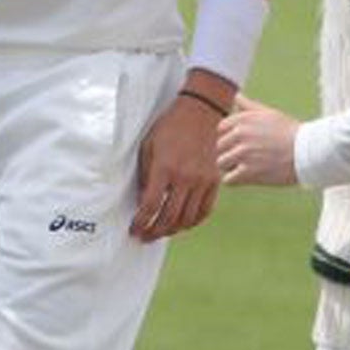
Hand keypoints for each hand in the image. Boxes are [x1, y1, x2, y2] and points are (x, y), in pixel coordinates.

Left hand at [132, 93, 224, 240]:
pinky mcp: (215, 181)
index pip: (151, 206)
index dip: (141, 222)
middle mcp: (185, 178)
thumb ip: (145, 176)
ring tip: (161, 232)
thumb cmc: (170, 128)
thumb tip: (143, 201)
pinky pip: (205, 210)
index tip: (134, 229)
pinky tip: (182, 224)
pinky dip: (193, 222)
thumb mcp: (148, 147)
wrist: (201, 113)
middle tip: (145, 236)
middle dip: (154, 231)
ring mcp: (203, 181)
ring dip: (172, 230)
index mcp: (165, 168)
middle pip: (169, 217)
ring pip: (188, 218)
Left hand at [216, 96, 299, 186]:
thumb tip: (237, 96)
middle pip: (220, 147)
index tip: (243, 143)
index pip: (221, 129)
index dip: (230, 137)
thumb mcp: (269, 114)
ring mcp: (244, 153)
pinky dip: (235, 180)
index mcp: (244, 119)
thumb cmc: (290, 133)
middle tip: (248, 157)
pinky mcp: (248, 172)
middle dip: (230, 152)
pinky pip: (228, 179)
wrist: (307, 152)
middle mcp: (241, 134)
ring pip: (222, 163)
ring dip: (231, 167)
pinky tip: (246, 178)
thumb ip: (249, 106)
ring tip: (246, 168)